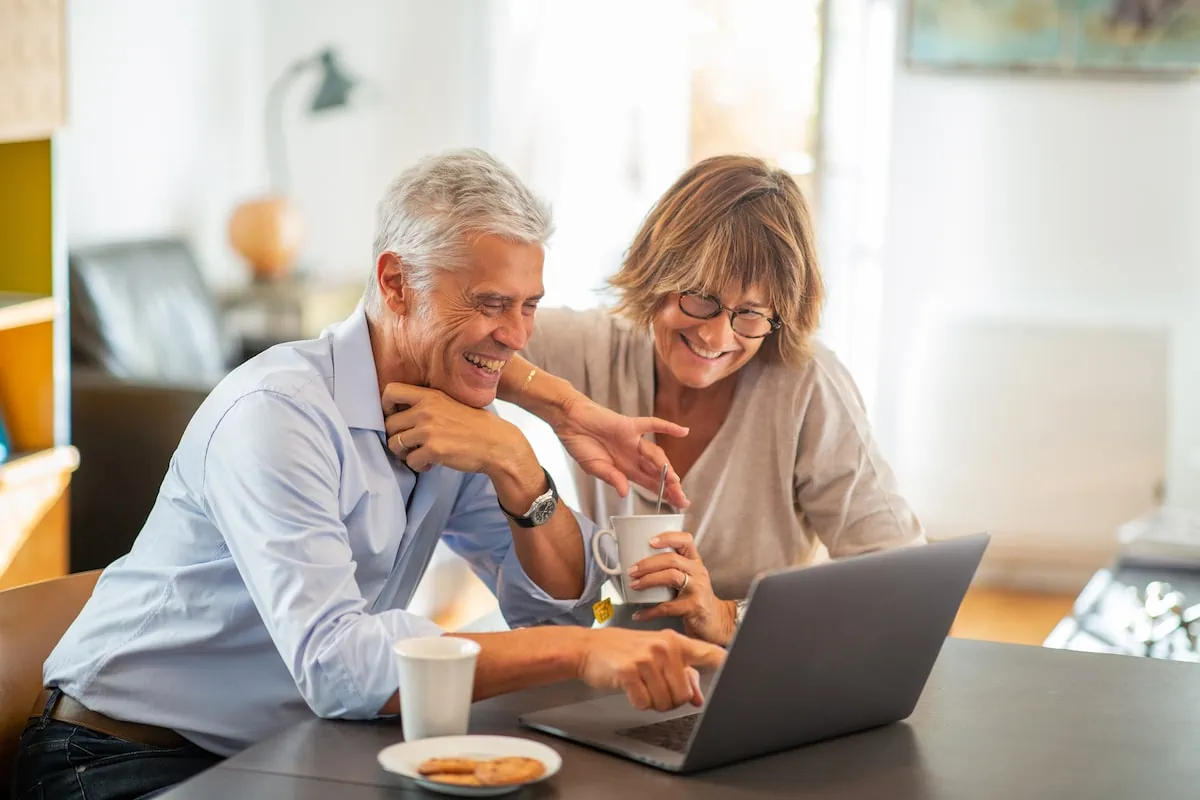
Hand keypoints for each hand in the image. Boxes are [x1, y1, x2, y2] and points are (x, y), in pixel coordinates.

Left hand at [382, 383, 531, 478]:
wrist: (498, 444)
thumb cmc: (475, 425)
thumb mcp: (450, 403)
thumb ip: (427, 404)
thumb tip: (399, 413)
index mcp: (429, 395)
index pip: (390, 391)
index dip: (386, 406)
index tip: (396, 417)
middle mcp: (426, 410)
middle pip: (388, 424)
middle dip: (396, 436)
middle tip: (410, 444)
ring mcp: (428, 430)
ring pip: (395, 444)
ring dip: (404, 453)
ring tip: (419, 454)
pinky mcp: (433, 450)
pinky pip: (410, 461)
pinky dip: (418, 465)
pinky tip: (430, 464)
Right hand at [553, 393, 689, 507]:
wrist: (570, 422)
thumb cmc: (579, 444)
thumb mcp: (594, 468)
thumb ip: (611, 478)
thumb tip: (625, 492)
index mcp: (625, 469)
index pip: (649, 484)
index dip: (664, 494)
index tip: (677, 504)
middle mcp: (632, 456)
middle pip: (656, 473)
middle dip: (670, 487)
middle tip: (682, 499)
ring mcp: (633, 441)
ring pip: (655, 455)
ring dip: (665, 467)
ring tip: (674, 480)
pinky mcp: (629, 425)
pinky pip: (651, 424)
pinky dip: (667, 427)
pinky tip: (682, 431)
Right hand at [575, 628, 725, 711]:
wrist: (588, 648)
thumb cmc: (625, 652)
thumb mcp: (655, 657)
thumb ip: (682, 676)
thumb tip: (699, 698)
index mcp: (675, 642)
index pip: (709, 653)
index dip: (728, 664)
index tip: (747, 670)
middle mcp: (664, 647)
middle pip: (685, 695)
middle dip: (671, 700)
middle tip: (654, 687)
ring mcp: (647, 658)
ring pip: (666, 702)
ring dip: (654, 702)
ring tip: (642, 686)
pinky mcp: (630, 671)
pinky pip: (645, 702)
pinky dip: (638, 701)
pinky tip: (630, 688)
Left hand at [629, 532, 736, 646]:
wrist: (715, 620)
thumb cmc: (695, 597)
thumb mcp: (689, 577)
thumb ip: (672, 568)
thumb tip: (638, 564)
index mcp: (695, 561)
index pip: (686, 540)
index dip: (668, 538)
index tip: (650, 541)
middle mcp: (698, 572)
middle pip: (672, 559)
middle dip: (648, 564)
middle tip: (632, 570)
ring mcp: (698, 589)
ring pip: (671, 576)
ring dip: (648, 580)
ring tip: (634, 585)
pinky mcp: (694, 607)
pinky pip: (668, 607)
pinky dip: (650, 611)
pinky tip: (639, 614)